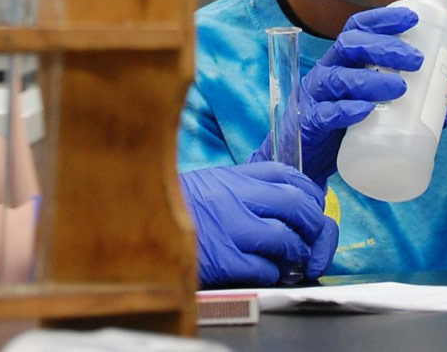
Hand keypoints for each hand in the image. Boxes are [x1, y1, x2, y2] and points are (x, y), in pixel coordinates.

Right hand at [180, 162, 338, 287]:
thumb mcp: (209, 183)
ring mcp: (230, 230)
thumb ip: (242, 186)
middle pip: (295, 205)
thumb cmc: (174, 206)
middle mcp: (235, 199)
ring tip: (292, 257)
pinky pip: (265, 268)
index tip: (313, 200)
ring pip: (286, 240)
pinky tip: (269, 271)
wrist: (134, 221)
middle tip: (312, 234)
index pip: (285, 175)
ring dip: (296, 252)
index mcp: (232, 177)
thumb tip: (282, 199)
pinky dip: (274, 272)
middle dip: (312, 222)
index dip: (308, 189)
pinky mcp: (224, 262)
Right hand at [250, 7, 422, 189]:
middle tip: (416, 59)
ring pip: (338, 77)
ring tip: (400, 88)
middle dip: (384, 46)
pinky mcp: (309, 123)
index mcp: (342, 62)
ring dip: (371, 79)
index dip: (382, 19)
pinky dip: (346, 111)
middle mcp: (327, 72)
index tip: (413, 18)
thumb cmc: (340, 127)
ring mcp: (315, 97)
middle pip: (350, 45)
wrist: (303, 163)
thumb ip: (404, 108)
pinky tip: (365, 111)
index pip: (357, 28)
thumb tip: (445, 114)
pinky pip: (325, 113)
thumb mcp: (371, 110)